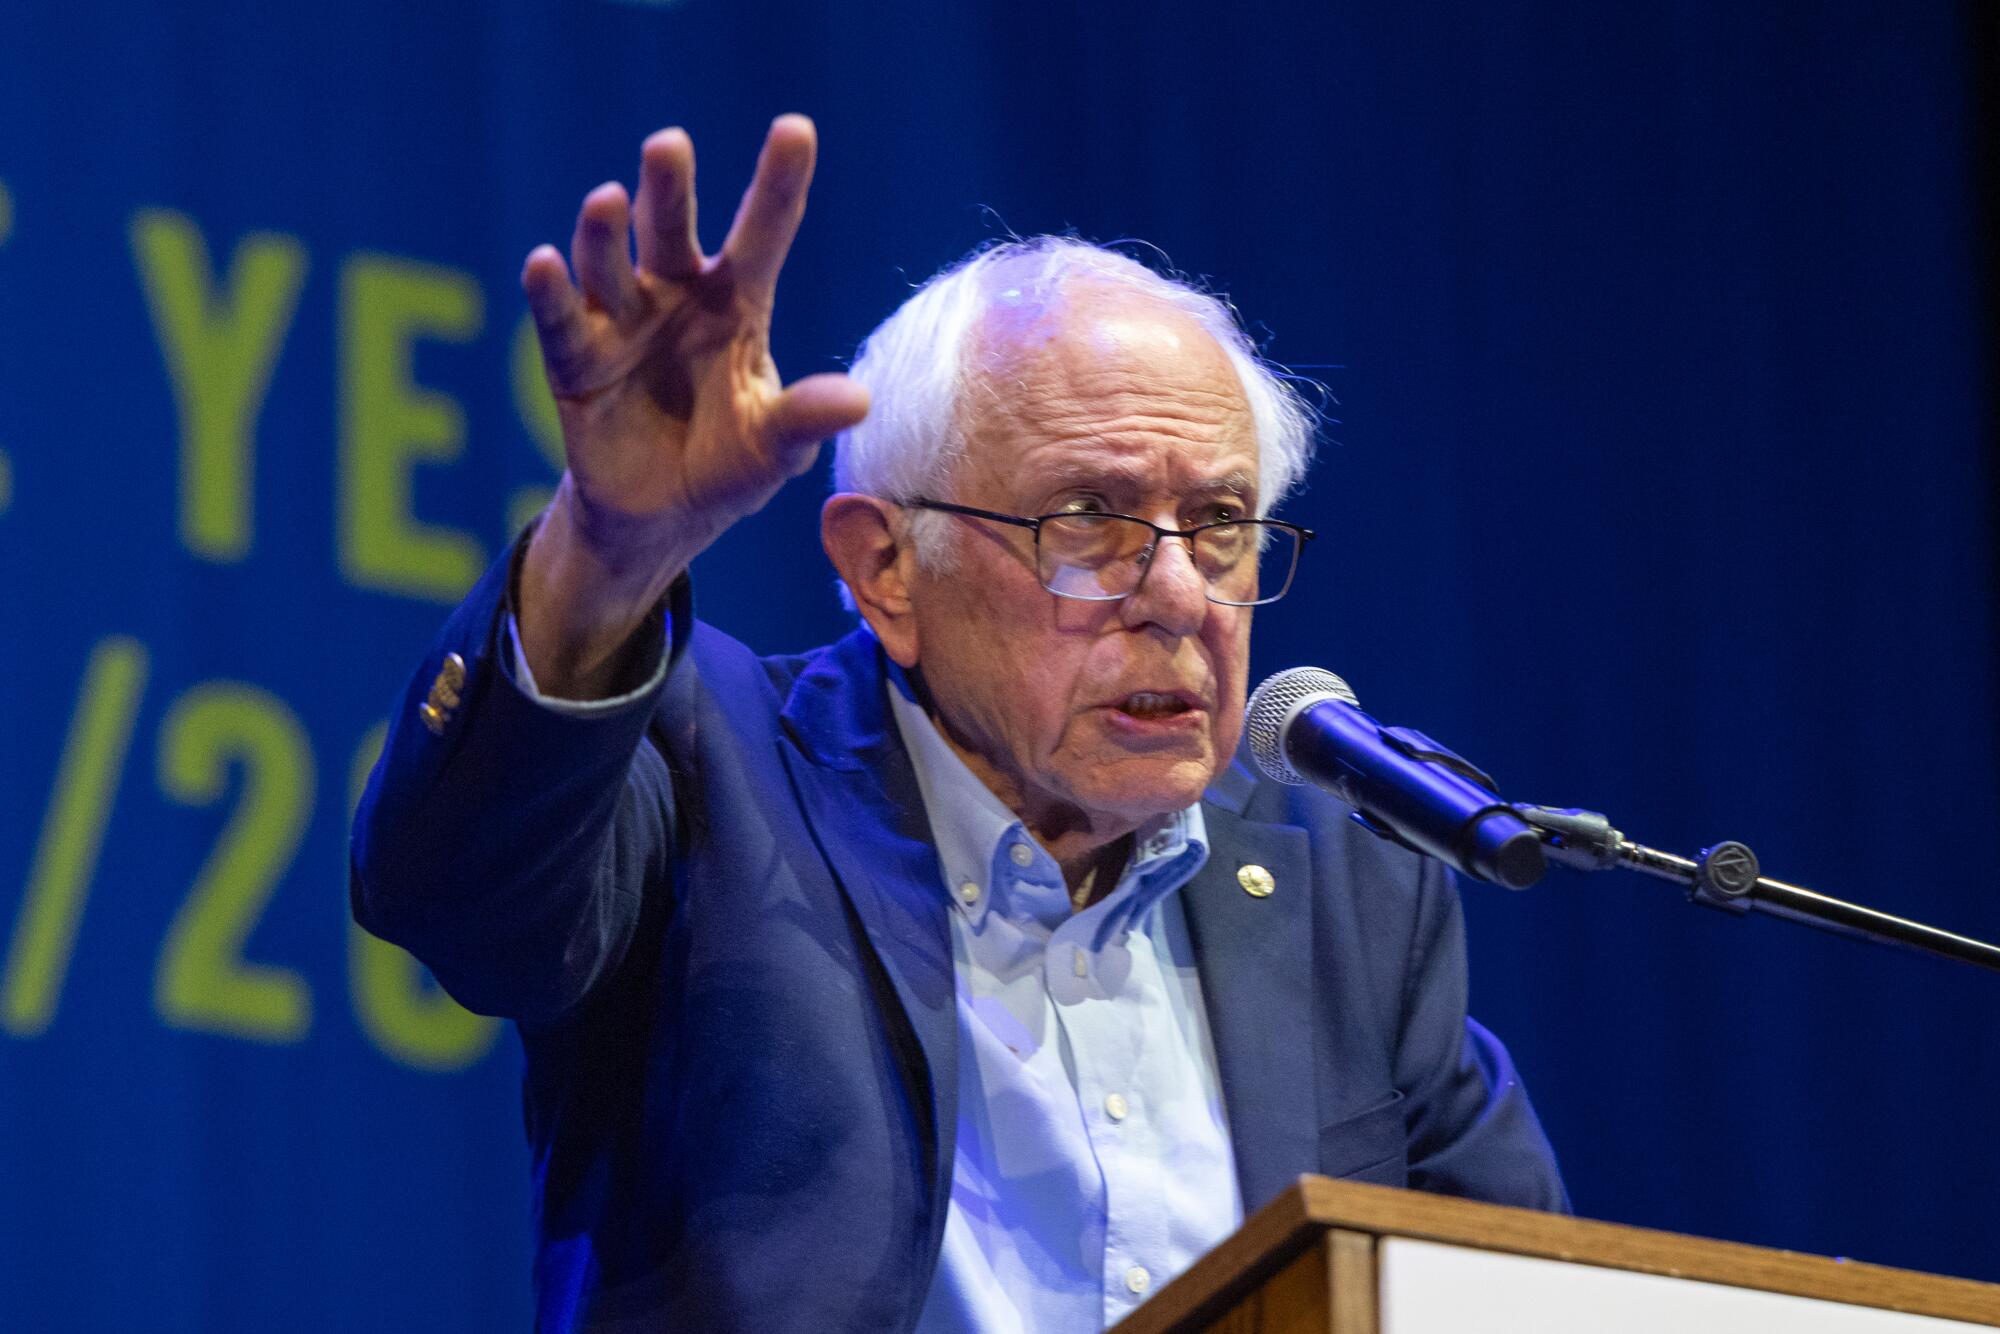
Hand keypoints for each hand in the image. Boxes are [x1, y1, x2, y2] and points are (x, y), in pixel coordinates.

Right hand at [517, 115, 869, 695]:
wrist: (664, 519)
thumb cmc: (730, 465)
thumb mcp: (775, 446)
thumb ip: (806, 417)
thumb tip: (860, 401)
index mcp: (736, 304)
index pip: (762, 233)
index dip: (778, 182)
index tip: (795, 127)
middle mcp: (676, 297)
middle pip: (671, 231)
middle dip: (669, 187)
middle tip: (669, 143)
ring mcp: (621, 323)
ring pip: (609, 263)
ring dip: (604, 233)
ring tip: (608, 201)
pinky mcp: (575, 363)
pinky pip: (560, 321)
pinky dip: (550, 292)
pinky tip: (544, 262)